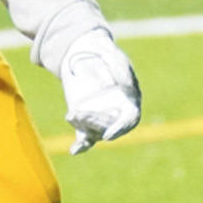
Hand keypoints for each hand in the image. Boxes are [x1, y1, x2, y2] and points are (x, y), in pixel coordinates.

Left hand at [59, 28, 141, 153]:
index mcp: (130, 99)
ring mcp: (100, 117)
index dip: (120, 128)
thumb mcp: (111, 54)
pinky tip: (74, 151)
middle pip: (109, 127)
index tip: (108, 136)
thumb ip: (120, 67)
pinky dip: (80, 145)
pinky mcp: (84, 119)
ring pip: (94, 131)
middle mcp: (117, 112)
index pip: (130, 119)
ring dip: (83, 126)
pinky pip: (85, 137)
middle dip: (95, 122)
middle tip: (78, 112)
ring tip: (72, 113)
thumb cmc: (102, 52)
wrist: (81, 52)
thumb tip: (124, 84)